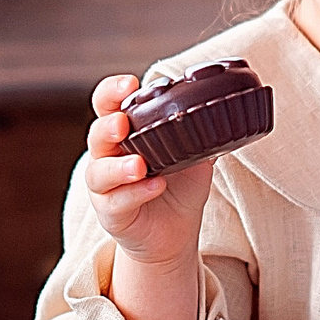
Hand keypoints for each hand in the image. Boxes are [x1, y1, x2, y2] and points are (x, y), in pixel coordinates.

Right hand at [84, 73, 213, 267]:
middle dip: (108, 126)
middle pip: (96, 134)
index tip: (130, 84)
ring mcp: (105, 186)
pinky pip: (117, 201)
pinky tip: (156, 187)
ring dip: (119, 166)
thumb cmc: (179, 189)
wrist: (176, 235)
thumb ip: (199, 134)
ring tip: (140, 165)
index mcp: (125, 133)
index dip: (113, 92)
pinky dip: (136, 193)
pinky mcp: (111, 213)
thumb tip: (223, 111)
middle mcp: (108, 156)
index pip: (108, 105)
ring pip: (99, 171)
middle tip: (124, 123)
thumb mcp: (195, 156)